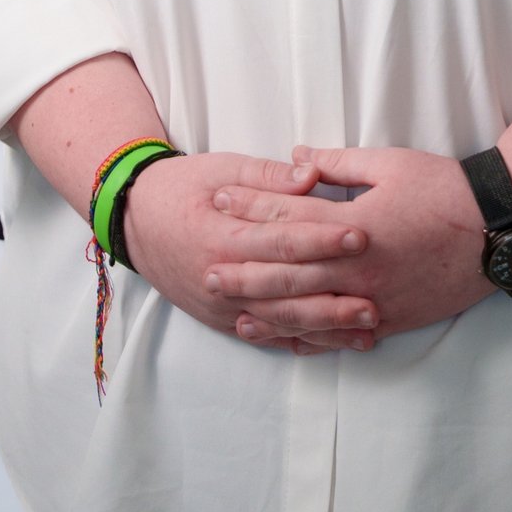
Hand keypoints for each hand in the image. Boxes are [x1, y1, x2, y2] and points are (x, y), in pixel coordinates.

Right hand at [120, 152, 382, 350]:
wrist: (134, 220)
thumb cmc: (183, 187)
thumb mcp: (221, 168)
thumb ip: (268, 176)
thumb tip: (312, 174)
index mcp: (222, 234)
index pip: (280, 240)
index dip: (321, 239)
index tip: (360, 235)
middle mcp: (220, 277)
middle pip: (284, 289)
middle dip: (332, 293)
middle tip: (377, 293)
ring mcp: (222, 307)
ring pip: (280, 322)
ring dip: (325, 327)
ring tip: (367, 327)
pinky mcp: (224, 322)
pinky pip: (268, 338)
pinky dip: (302, 343)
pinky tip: (336, 344)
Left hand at [210, 145, 495, 351]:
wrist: (494, 229)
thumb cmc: (443, 188)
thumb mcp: (389, 163)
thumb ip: (339, 163)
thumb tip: (297, 157)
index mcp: (354, 224)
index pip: (289, 214)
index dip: (250, 206)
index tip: (219, 200)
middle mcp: (358, 268)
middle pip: (288, 271)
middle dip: (244, 269)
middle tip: (207, 269)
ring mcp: (373, 300)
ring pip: (310, 312)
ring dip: (269, 313)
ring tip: (235, 314)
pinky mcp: (390, 321)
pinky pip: (341, 336)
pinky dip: (310, 339)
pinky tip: (288, 340)